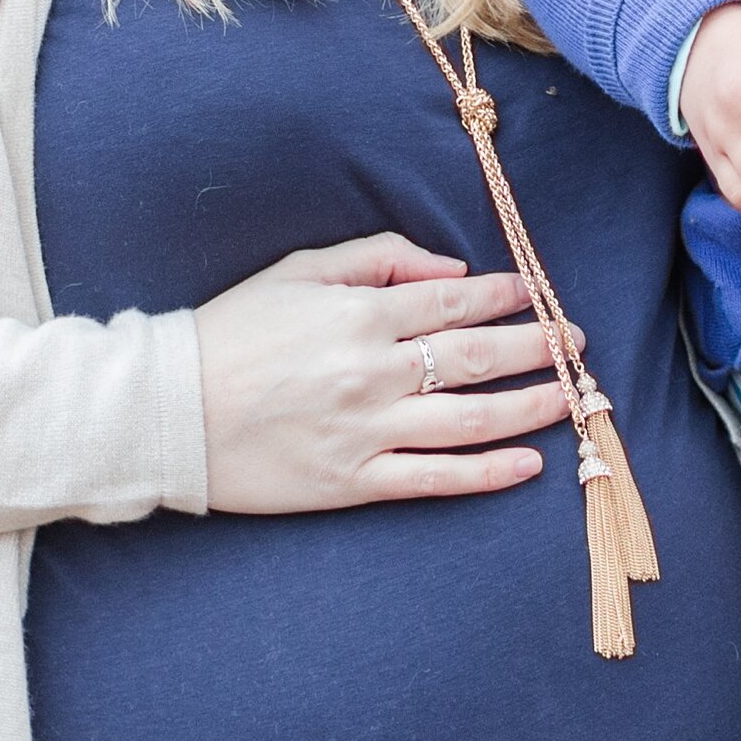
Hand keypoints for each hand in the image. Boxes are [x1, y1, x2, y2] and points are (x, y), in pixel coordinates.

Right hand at [196, 233, 573, 513]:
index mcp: (359, 314)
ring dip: (532, 406)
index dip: (508, 296)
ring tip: (573, 396)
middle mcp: (372, 371)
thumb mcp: (297, 271)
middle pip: (478, 357)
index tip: (539, 294)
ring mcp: (365, 431)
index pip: (456, 301)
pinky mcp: (352, 482)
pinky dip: (488, 473)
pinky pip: (436, 481)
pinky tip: (529, 464)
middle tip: (575, 341)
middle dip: (537, 346)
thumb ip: (378, 258)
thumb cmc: (230, 333)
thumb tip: (451, 270)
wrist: (165, 411)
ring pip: (471, 420)